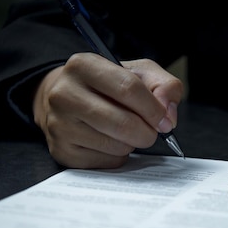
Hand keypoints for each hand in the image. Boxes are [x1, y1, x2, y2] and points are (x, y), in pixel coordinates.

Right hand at [33, 53, 183, 167]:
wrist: (69, 100)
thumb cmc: (108, 86)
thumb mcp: (139, 73)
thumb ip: (164, 86)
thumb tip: (168, 115)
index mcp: (84, 65)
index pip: (128, 88)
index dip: (154, 108)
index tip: (164, 120)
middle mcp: (64, 93)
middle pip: (123, 123)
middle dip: (147, 132)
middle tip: (151, 131)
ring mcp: (59, 124)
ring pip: (116, 146)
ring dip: (132, 143)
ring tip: (124, 131)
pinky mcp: (63, 151)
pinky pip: (107, 162)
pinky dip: (117, 155)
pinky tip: (109, 141)